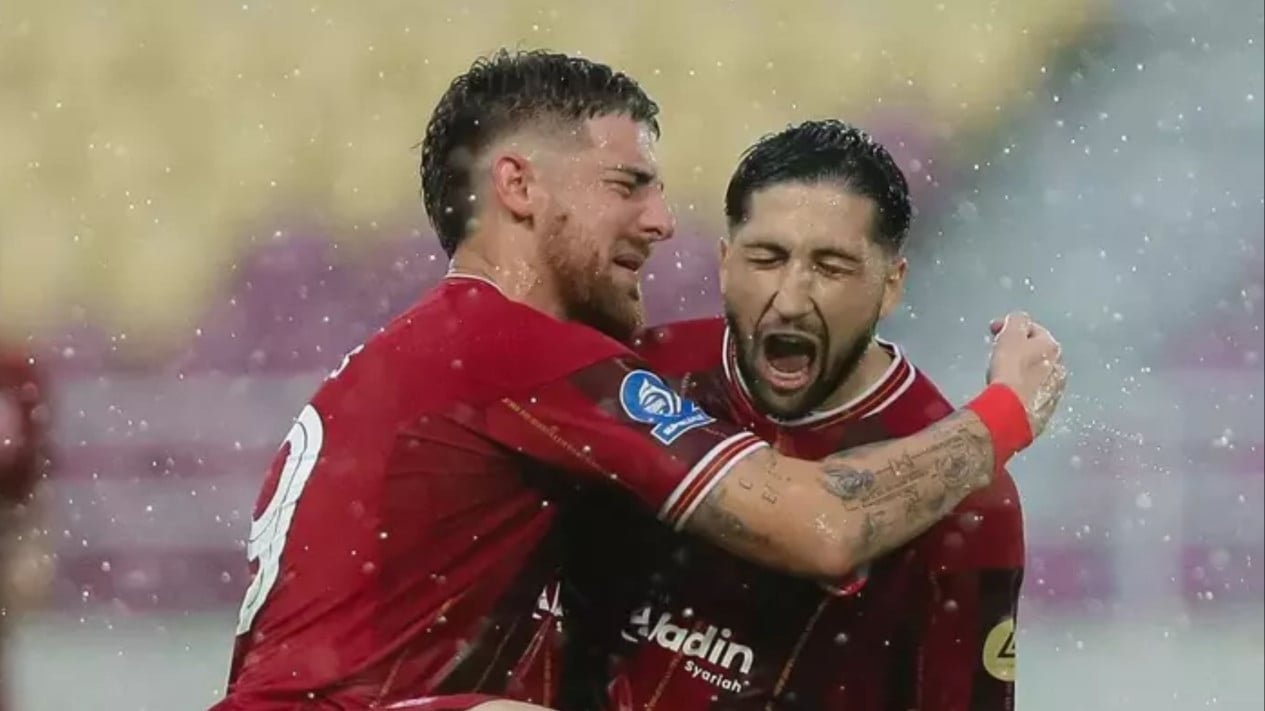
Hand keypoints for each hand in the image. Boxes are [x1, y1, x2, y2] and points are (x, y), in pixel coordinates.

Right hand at [986, 312, 1066, 436]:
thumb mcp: (1010, 336)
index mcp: (1052, 346)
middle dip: (1020, 349)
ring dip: (1024, 371)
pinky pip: (1034, 392)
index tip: (993, 332)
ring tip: (1004, 376)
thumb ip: (1016, 320)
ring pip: (1038, 373)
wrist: (1011, 412)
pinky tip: (1011, 393)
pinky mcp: (1047, 409)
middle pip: (1037, 352)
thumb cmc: (1010, 370)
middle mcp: (1060, 367)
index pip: (1032, 329)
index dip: (1010, 327)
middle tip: (1000, 353)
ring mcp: (1056, 390)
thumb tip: (1019, 319)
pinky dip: (1024, 389)